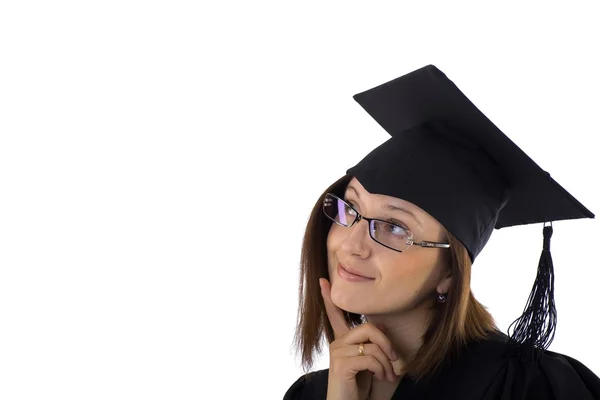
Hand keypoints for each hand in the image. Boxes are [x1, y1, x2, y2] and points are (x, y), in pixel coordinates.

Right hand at [320, 278, 398, 399]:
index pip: (335, 315)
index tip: (323, 281)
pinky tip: (380, 377)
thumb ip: (374, 344)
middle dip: (387, 344)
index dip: (329, 298)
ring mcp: (337, 353)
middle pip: (368, 327)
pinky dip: (381, 369)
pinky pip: (370, 357)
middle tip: (395, 360)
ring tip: (387, 375)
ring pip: (372, 344)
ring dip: (387, 363)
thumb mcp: (373, 363)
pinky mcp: (341, 364)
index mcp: (343, 342)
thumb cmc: (362, 388)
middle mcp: (337, 344)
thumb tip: (382, 324)